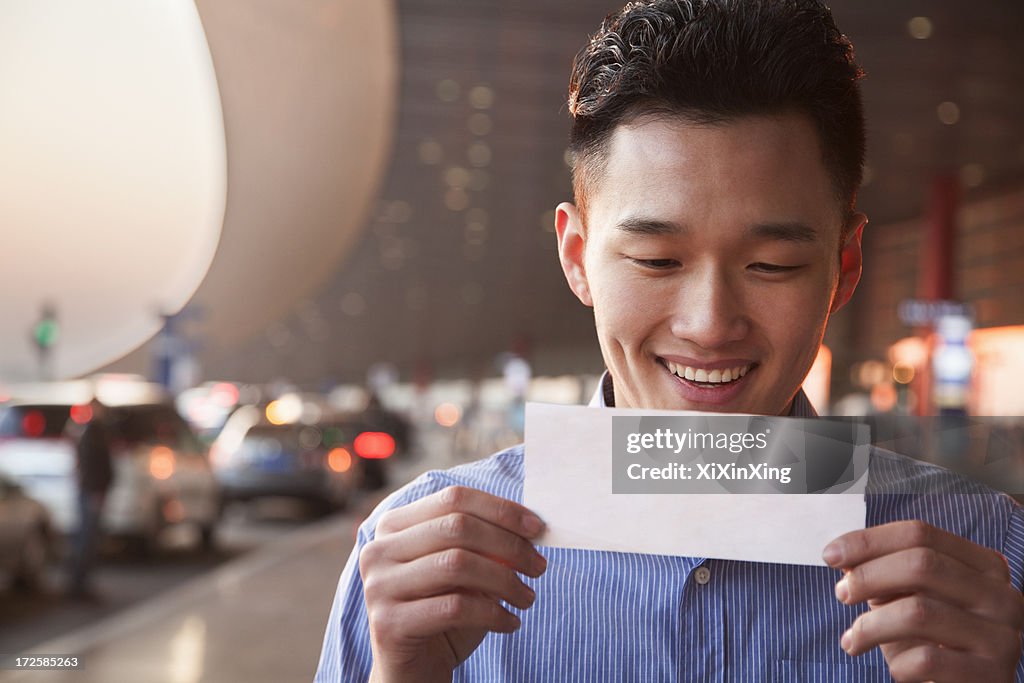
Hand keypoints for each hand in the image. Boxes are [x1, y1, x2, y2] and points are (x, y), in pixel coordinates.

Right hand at [360, 485, 547, 682]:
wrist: (414, 670)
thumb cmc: (444, 613)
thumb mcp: (465, 572)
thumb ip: (485, 544)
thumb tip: (530, 526)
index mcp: (394, 525)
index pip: (453, 498)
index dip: (500, 510)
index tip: (537, 528)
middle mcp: (378, 550)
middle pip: (457, 527)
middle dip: (509, 545)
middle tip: (538, 566)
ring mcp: (379, 586)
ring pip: (457, 564)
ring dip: (505, 581)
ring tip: (526, 598)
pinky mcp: (389, 623)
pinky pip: (455, 607)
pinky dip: (493, 613)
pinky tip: (510, 623)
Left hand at [824, 520, 1023, 681]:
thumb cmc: (934, 643)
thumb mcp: (909, 601)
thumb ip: (883, 575)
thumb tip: (842, 556)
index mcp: (984, 566)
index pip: (920, 534)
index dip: (868, 540)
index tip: (830, 555)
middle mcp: (1003, 596)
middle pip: (921, 564)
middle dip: (868, 576)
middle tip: (841, 594)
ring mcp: (1004, 636)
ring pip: (919, 612)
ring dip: (871, 625)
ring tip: (853, 639)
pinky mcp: (993, 675)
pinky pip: (927, 660)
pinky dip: (897, 664)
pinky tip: (895, 670)